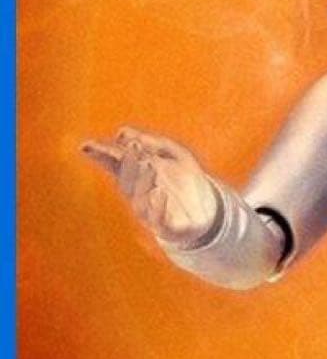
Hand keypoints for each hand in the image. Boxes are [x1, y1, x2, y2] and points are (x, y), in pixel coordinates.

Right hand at [82, 126, 221, 247]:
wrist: (208, 210)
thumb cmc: (186, 180)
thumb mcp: (174, 155)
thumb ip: (152, 143)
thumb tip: (121, 132)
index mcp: (137, 175)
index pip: (115, 164)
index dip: (100, 155)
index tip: (86, 146)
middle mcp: (138, 194)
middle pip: (127, 180)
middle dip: (129, 163)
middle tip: (133, 146)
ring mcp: (150, 211)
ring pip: (139, 199)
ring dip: (143, 181)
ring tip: (149, 164)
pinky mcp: (165, 226)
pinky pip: (158, 218)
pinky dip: (157, 206)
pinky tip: (159, 193)